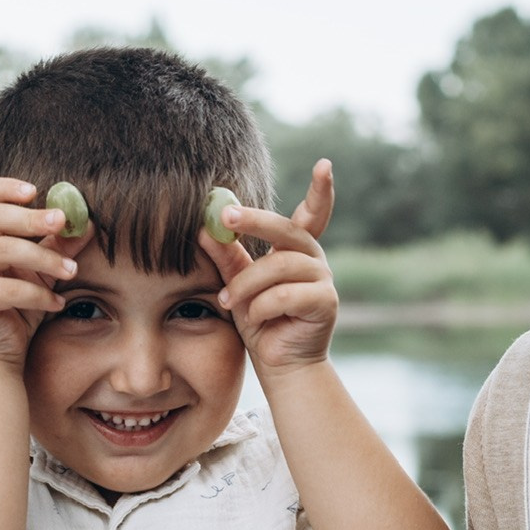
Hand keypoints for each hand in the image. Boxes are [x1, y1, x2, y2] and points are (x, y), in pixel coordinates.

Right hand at [0, 178, 92, 365]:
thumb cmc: (18, 307)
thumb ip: (59, 247)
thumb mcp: (43, 273)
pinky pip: (4, 289)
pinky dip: (36, 294)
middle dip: (31, 217)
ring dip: (42, 257)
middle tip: (62, 221)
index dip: (3, 187)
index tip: (36, 191)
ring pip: (0, 249)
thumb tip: (86, 223)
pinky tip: (56, 303)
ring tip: (71, 270)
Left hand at [198, 159, 337, 373]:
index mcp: (295, 249)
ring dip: (246, 285)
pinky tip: (255, 319)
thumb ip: (226, 258)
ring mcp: (323, 279)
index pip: (312, 213)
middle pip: (287, 230)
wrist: (278, 364)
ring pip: (279, 266)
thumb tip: (202, 227)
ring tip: (227, 302)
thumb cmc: (260, 322)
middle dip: (255, 222)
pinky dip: (262, 307)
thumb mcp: (237, 286)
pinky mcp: (326, 303)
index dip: (321, 190)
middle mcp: (313, 258)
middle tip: (227, 217)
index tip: (325, 164)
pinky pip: (286, 294)